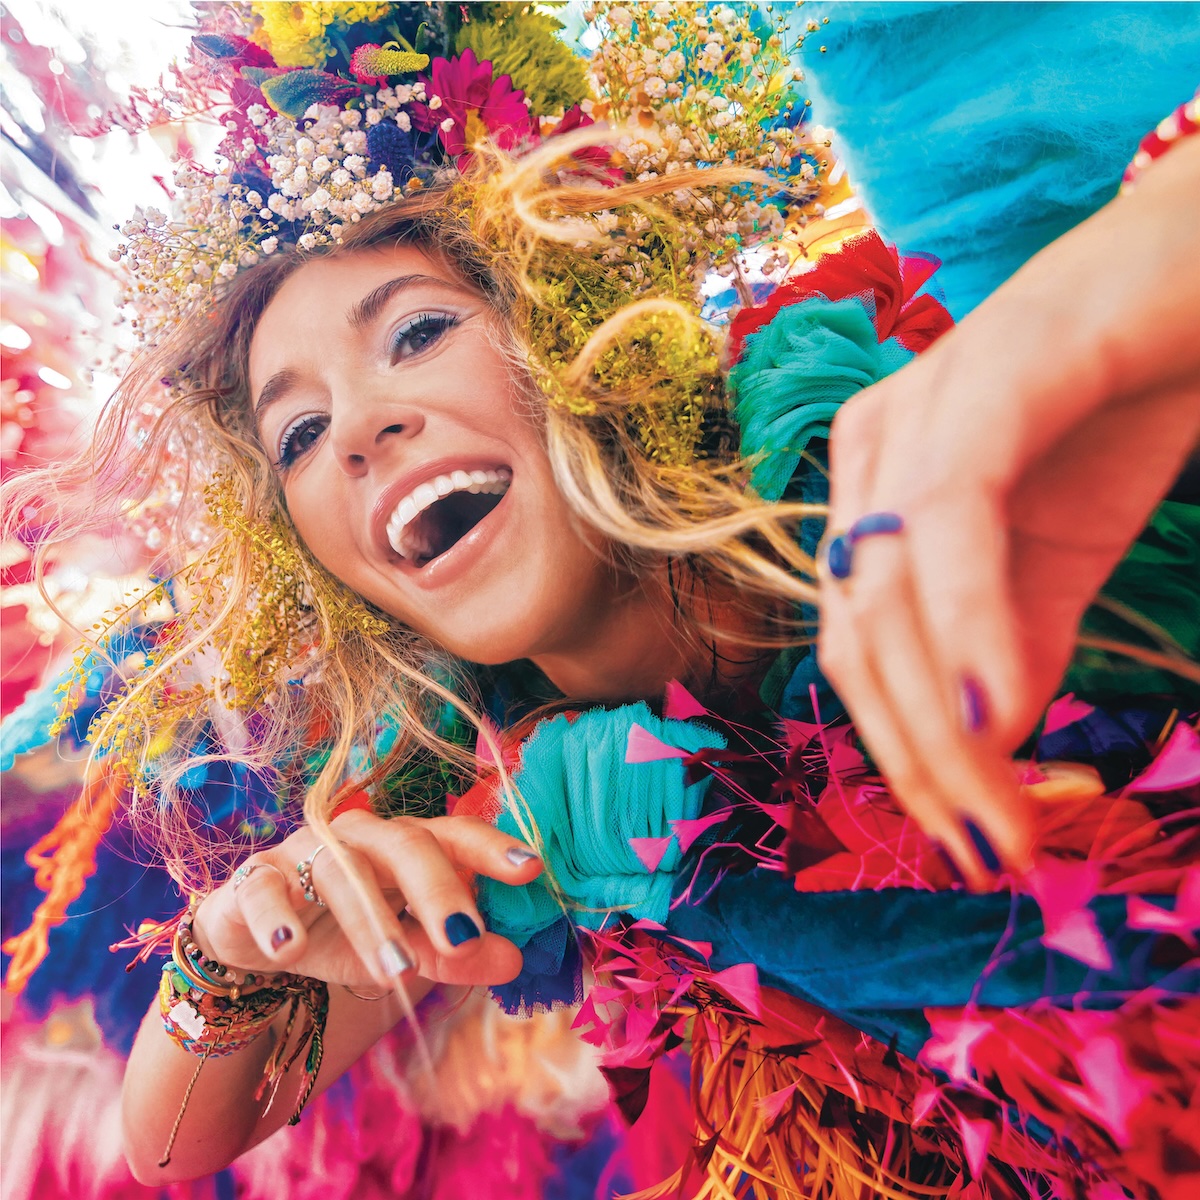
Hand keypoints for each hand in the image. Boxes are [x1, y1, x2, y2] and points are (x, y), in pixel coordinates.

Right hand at [191, 809, 542, 990]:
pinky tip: (291, 950)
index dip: (490, 848)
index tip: (531, 869)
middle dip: (437, 891)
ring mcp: (304, 852)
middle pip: (404, 844)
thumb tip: (514, 962)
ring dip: (370, 921)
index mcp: (405, 843)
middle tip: (465, 939)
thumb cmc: (341, 929)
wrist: (251, 934)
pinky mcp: (253, 879)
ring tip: (397, 971)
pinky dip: (275, 919)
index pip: (453, 835)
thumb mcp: (402, 947)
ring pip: (342, 872)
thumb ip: (452, 953)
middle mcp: (360, 836)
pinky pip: (262, 891)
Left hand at [817, 137, 1199, 886]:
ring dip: (940, 726)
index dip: (902, 757)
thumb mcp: (1060, 557)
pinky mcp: (979, 380)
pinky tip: (1000, 713)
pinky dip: (968, 627)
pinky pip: (947, 525)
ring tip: (1003, 819)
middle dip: (916, 763)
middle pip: (856, 642)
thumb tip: (984, 752)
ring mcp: (911, 412)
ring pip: (885, 600)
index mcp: (871, 498)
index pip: (857, 655)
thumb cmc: (1127, 405)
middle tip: (991, 854)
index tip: (968, 842)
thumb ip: (1012, 645)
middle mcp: (866, 457)